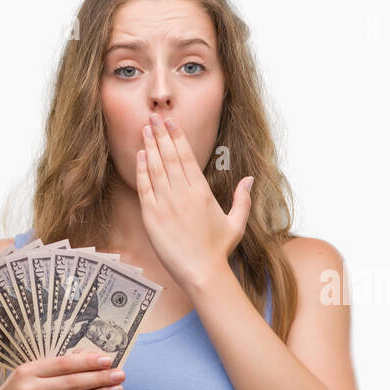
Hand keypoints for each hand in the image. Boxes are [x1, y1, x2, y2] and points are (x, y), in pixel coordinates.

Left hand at [136, 113, 251, 291]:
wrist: (201, 272)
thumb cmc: (218, 250)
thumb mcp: (236, 223)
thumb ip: (242, 199)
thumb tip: (249, 179)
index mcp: (202, 192)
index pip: (187, 157)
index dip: (177, 137)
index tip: (171, 122)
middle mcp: (182, 194)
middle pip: (169, 156)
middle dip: (161, 134)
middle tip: (154, 117)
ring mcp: (165, 204)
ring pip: (155, 168)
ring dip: (149, 146)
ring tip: (144, 129)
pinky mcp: (152, 216)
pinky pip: (144, 187)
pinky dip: (141, 169)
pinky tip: (140, 155)